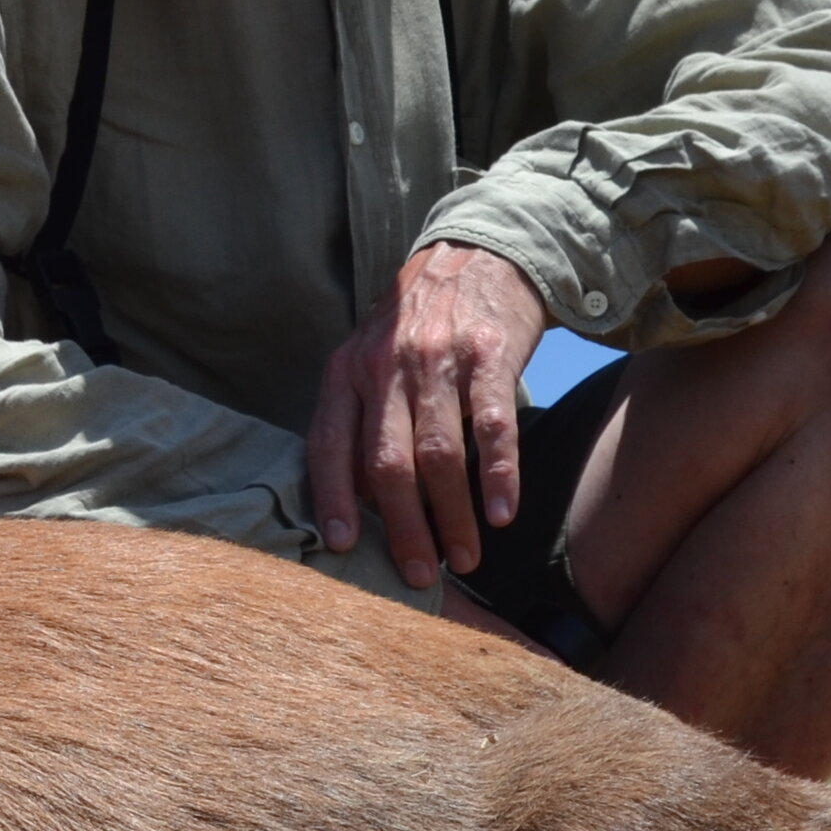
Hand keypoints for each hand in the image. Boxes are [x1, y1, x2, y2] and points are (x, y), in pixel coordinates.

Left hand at [307, 245, 552, 579]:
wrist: (480, 255)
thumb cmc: (419, 326)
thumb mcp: (371, 359)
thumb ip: (360, 420)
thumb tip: (357, 502)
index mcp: (346, 371)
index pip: (328, 444)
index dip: (333, 499)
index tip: (343, 547)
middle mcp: (384, 365)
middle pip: (387, 463)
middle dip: (403, 527)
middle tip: (420, 575)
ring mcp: (437, 359)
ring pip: (439, 455)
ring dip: (453, 516)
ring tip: (465, 558)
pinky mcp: (488, 355)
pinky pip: (492, 427)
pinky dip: (498, 476)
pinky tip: (502, 514)